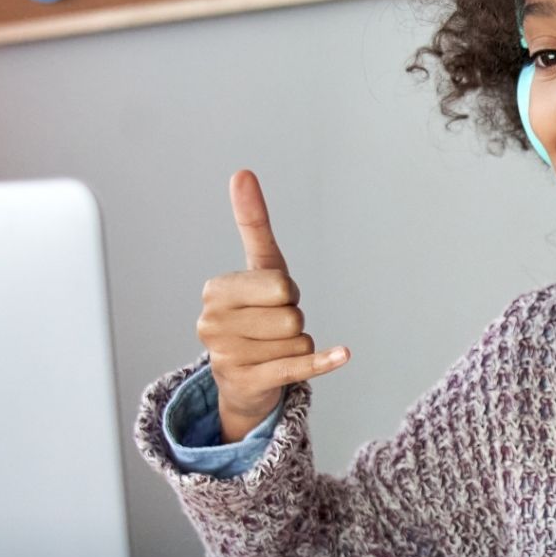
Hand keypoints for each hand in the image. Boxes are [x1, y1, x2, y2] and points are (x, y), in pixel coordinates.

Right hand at [197, 170, 349, 443]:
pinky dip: (324, 361)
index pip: (280, 284)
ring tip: (273, 349)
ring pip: (299, 341)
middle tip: (273, 328)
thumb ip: (252, 223)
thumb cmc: (255, 315)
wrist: (242, 380)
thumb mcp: (258, 268)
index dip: (287, 292)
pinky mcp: (248, 383)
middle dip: (293, 320)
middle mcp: (213, 324)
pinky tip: (343, 354)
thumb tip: (242, 173)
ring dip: (298, 345)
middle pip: (292, 315)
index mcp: (215, 291)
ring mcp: (226, 357)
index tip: (271, 300)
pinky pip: (298, 366)